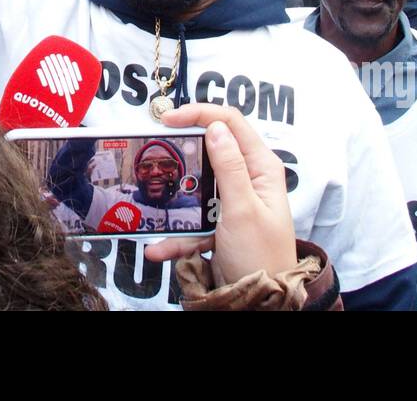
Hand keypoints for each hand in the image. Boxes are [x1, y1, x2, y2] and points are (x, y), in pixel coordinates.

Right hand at [144, 103, 296, 286]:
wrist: (260, 303)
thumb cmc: (262, 257)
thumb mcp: (243, 209)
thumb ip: (229, 166)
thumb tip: (215, 126)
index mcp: (261, 167)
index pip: (231, 123)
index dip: (200, 114)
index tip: (169, 120)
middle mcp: (249, 178)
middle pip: (210, 150)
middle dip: (183, 152)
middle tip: (157, 151)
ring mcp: (232, 200)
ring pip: (196, 186)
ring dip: (176, 199)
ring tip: (154, 201)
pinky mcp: (219, 221)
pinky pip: (192, 220)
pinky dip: (175, 234)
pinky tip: (158, 248)